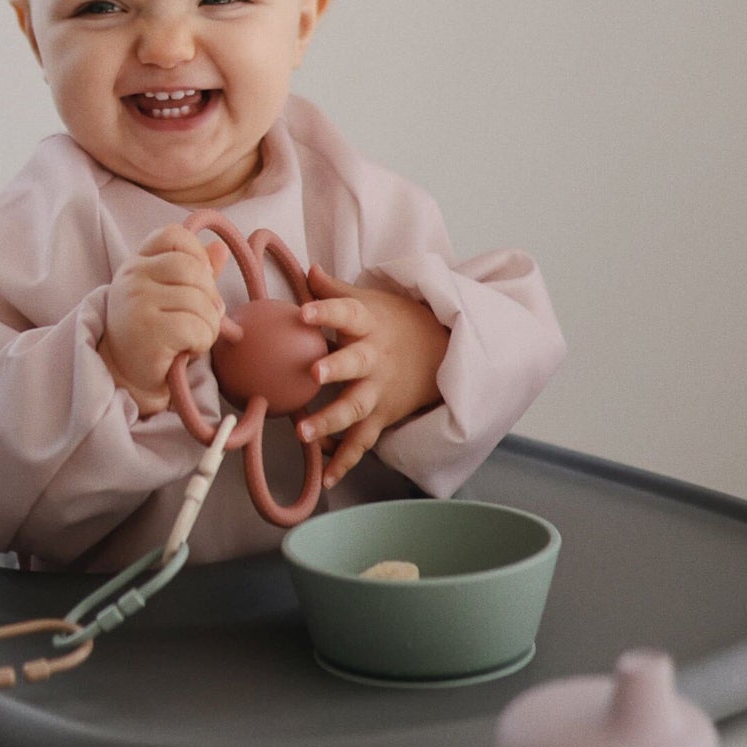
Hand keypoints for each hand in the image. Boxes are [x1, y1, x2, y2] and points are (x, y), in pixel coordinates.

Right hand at [98, 226, 234, 415]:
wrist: (127, 375)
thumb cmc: (153, 332)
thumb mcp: (170, 295)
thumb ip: (195, 270)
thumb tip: (219, 248)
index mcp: (138, 262)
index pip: (174, 235)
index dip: (197, 254)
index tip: (199, 281)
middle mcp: (132, 276)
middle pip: (194, 270)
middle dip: (210, 298)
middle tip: (201, 319)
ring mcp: (137, 302)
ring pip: (200, 301)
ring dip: (209, 326)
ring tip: (193, 338)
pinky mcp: (147, 331)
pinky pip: (196, 327)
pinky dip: (202, 342)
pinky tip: (187, 349)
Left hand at [295, 264, 449, 487]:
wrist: (444, 351)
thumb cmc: (396, 322)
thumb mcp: (371, 300)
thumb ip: (335, 289)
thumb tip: (306, 268)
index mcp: (370, 325)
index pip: (348, 313)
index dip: (327, 311)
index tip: (304, 311)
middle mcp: (375, 359)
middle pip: (356, 364)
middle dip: (336, 368)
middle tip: (314, 373)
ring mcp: (380, 391)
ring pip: (356, 408)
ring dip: (330, 422)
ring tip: (303, 434)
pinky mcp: (383, 416)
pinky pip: (363, 442)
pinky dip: (345, 461)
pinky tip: (325, 479)